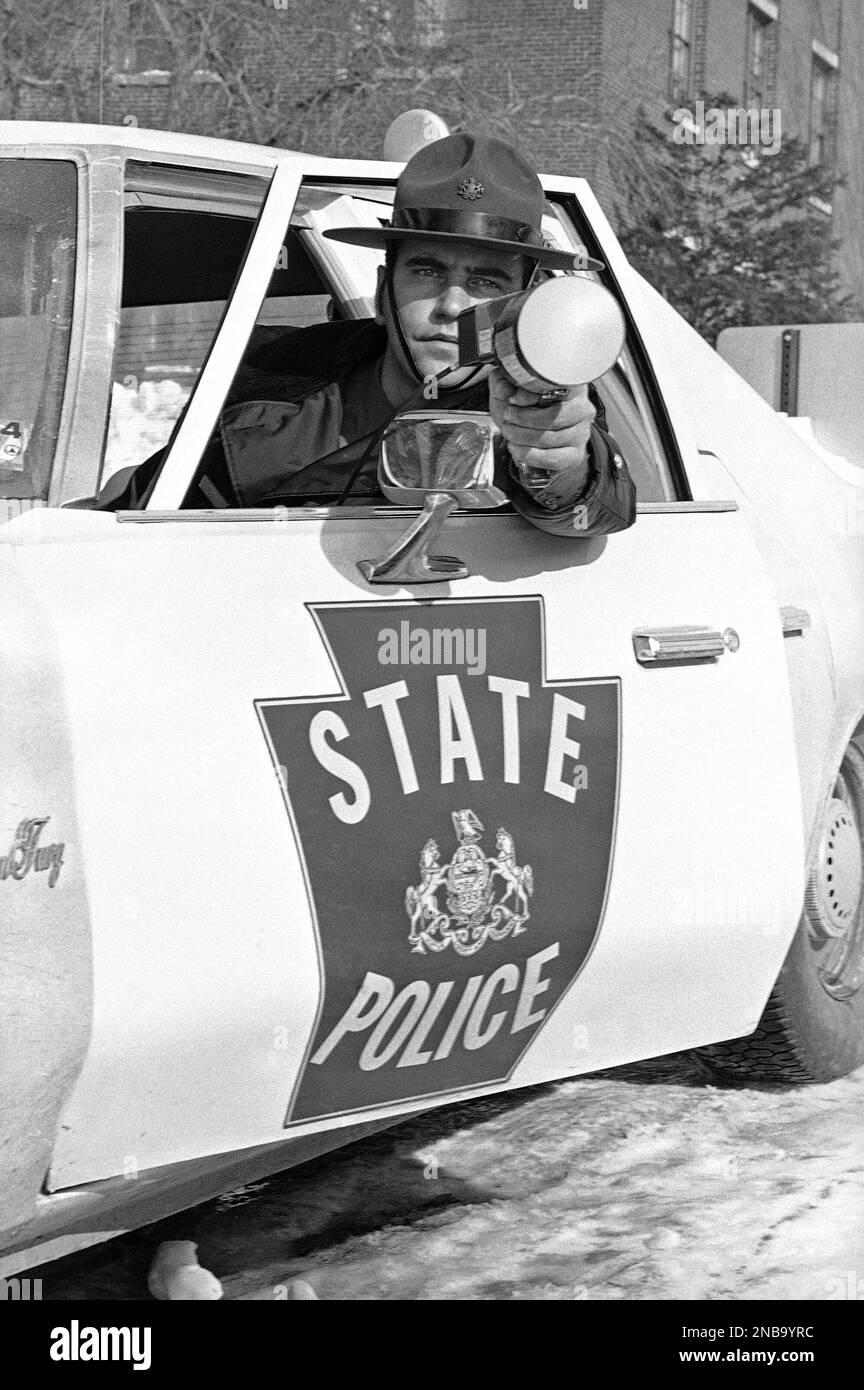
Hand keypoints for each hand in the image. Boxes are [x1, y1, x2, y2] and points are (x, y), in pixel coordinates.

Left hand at [488, 368, 594, 503]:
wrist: (524, 434)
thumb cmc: (520, 408)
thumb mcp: (509, 389)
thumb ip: (505, 382)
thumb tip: (506, 389)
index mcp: (570, 385)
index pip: (557, 387)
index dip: (532, 394)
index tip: (513, 399)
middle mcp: (582, 407)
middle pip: (554, 415)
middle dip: (524, 418)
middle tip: (508, 416)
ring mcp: (581, 433)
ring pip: (551, 438)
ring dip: (523, 436)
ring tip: (509, 432)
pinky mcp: (575, 455)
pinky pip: (553, 458)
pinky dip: (530, 455)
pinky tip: (516, 449)